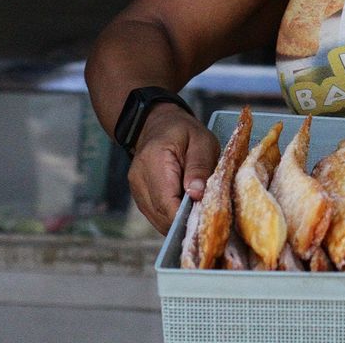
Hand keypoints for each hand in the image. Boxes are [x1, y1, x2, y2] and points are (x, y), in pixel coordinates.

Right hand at [126, 102, 219, 233]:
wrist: (158, 124)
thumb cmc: (184, 131)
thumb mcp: (201, 141)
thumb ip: (200, 166)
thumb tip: (197, 195)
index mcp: (154, 161)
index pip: (166, 202)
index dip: (186, 217)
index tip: (206, 219)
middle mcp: (139, 179)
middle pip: (162, 215)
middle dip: (186, 221)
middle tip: (208, 216)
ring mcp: (137, 190)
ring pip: (158, 220)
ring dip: (179, 221)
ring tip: (198, 210)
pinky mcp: (140, 197)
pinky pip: (157, 216)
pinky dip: (172, 217)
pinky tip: (187, 209)